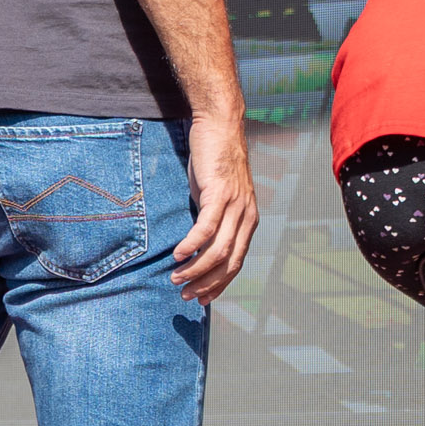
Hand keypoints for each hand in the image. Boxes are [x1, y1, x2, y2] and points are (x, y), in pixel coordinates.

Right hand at [171, 117, 258, 301]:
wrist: (219, 127)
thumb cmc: (215, 162)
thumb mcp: (219, 197)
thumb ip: (215, 220)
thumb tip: (199, 245)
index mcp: (248, 220)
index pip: (236, 263)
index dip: (219, 284)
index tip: (201, 298)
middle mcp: (246, 216)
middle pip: (228, 262)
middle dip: (206, 284)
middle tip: (185, 294)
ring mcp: (235, 205)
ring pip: (218, 250)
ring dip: (196, 269)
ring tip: (176, 278)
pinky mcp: (220, 193)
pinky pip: (206, 227)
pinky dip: (192, 245)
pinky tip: (178, 254)